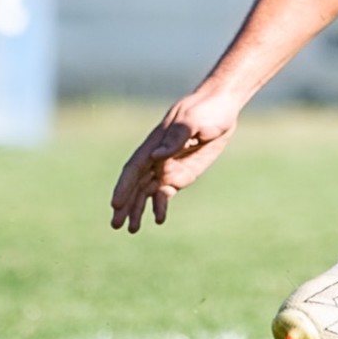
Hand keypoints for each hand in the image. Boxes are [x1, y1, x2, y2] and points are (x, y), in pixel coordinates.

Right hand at [109, 89, 242, 232]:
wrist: (221, 108)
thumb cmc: (205, 110)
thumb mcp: (193, 121)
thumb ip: (176, 138)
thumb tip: (156, 156)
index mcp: (154, 144)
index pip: (134, 169)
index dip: (124, 187)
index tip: (115, 204)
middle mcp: (156, 158)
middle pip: (136, 185)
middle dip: (125, 205)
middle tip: (116, 225)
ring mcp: (167, 167)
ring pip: (147, 192)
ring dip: (138, 210)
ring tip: (133, 230)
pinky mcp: (180, 175)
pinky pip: (164, 193)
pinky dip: (159, 206)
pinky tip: (158, 219)